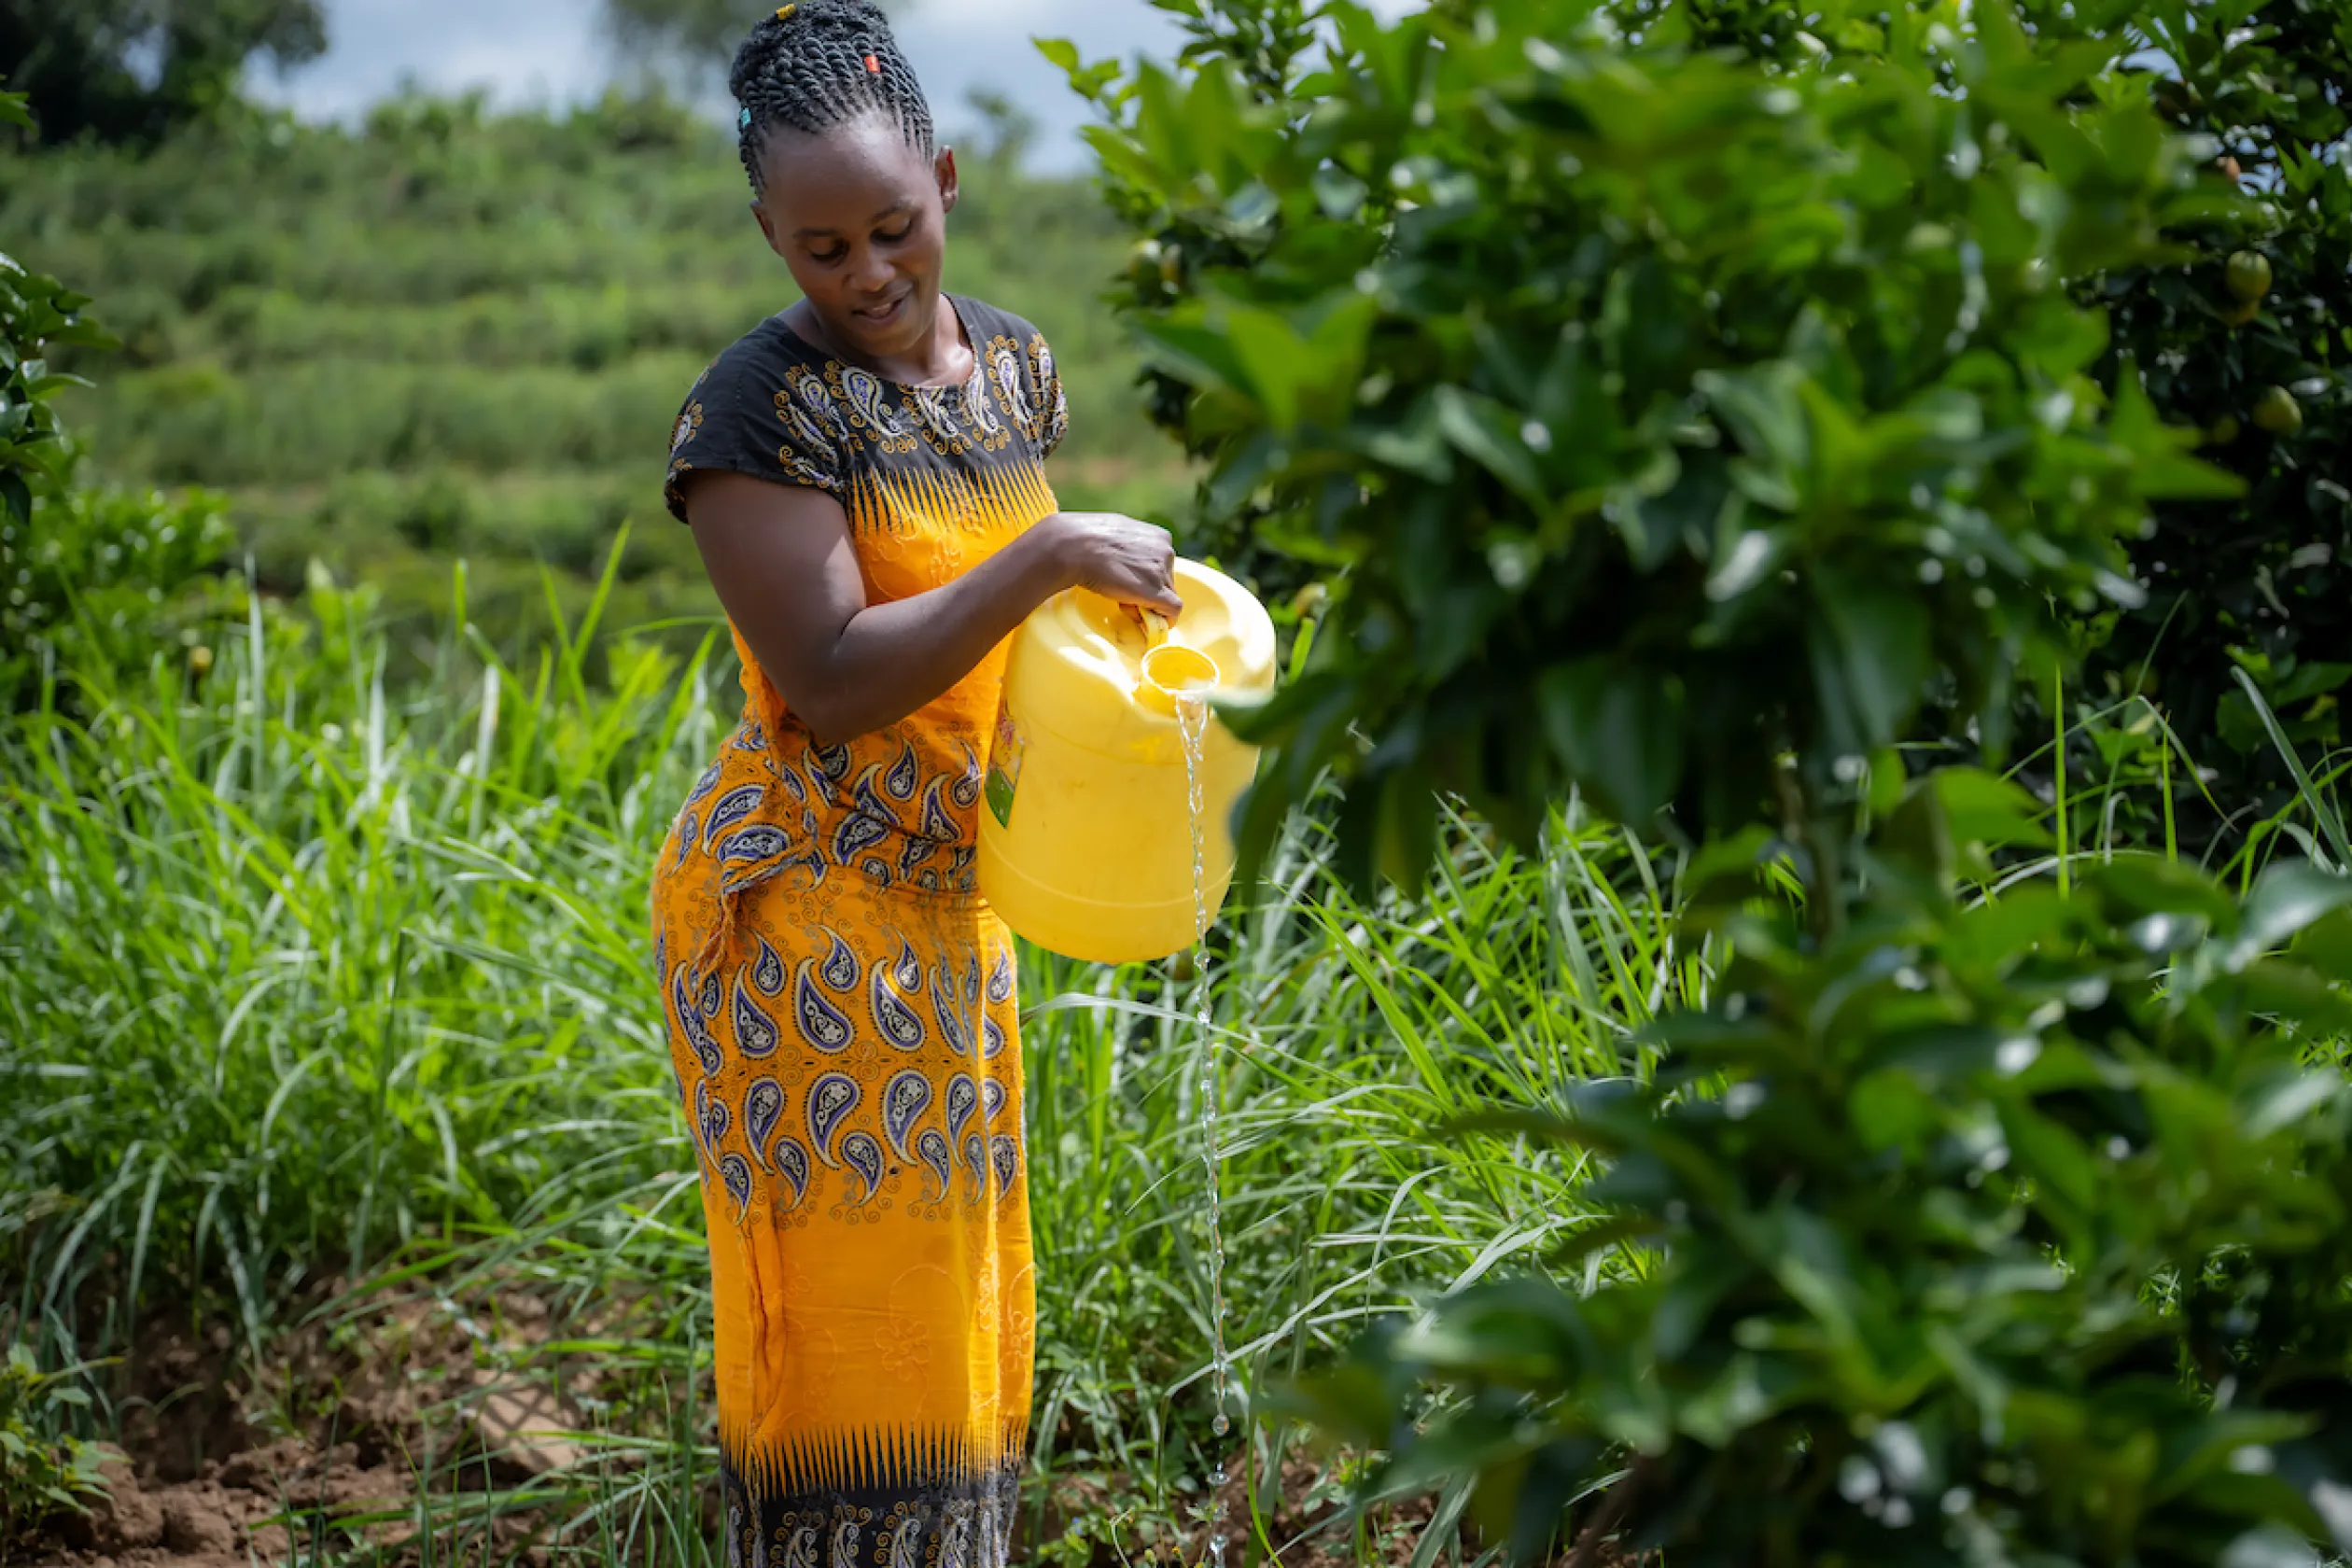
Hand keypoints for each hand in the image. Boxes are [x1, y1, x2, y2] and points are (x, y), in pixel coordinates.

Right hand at [1037, 512, 1182, 618]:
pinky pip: (1172, 611)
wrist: (1075, 547)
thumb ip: (1130, 546)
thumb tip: (1127, 559)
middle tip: (1120, 592)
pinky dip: (1161, 620)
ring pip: (1166, 597)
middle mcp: (1167, 552)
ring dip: (1145, 603)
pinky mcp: (1157, 593)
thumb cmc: (1087, 539)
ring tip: (1119, 597)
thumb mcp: (1117, 532)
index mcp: (1159, 536)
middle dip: (1146, 591)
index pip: (1161, 565)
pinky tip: (1141, 619)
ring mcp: (1163, 573)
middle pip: (1165, 582)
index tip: (1128, 580)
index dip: (1146, 577)